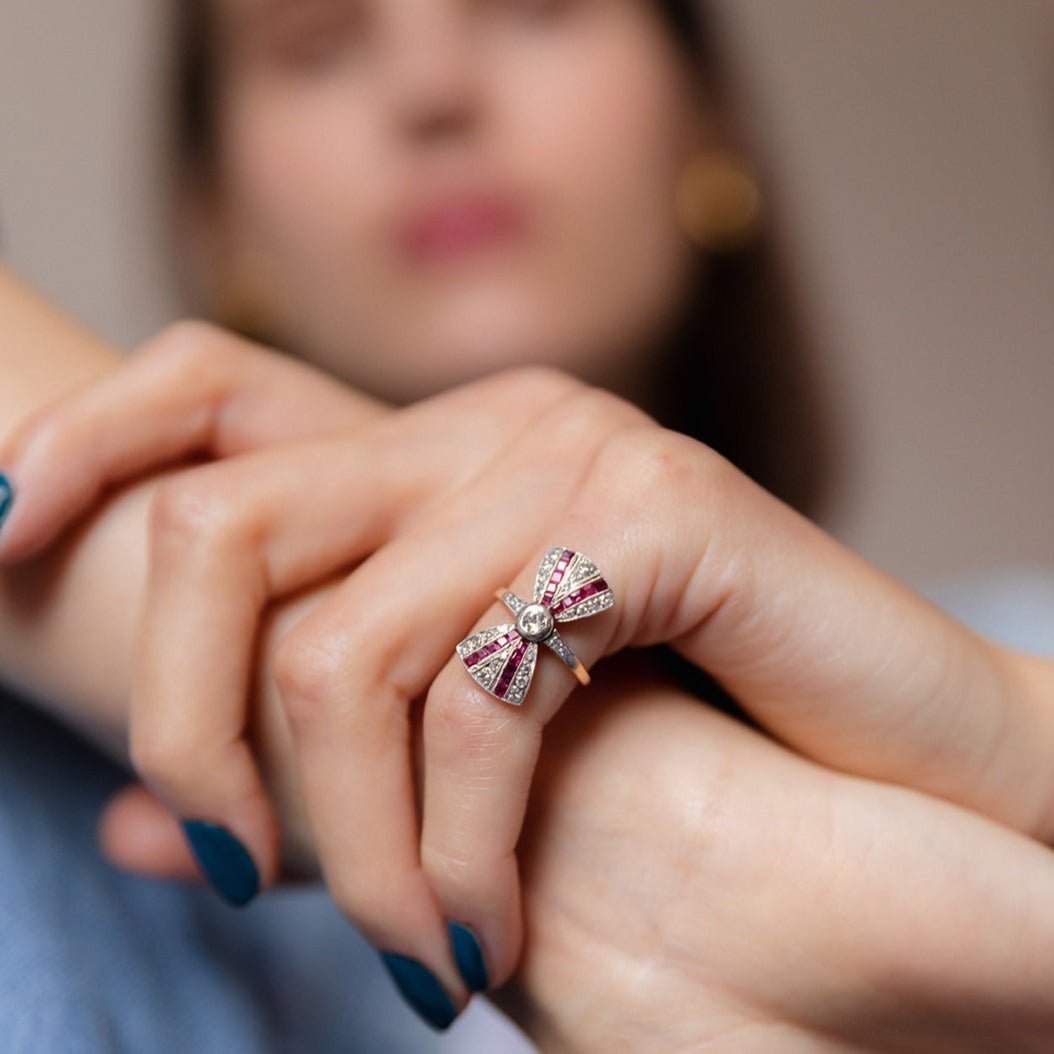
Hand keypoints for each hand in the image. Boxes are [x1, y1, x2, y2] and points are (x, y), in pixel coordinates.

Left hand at [2, 323, 1052, 1020]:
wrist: (876, 732)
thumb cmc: (672, 737)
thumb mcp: (467, 731)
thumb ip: (313, 753)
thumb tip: (133, 820)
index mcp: (432, 443)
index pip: (209, 385)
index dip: (83, 448)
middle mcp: (489, 420)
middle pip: (224, 518)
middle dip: (174, 705)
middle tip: (226, 863)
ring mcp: (571, 453)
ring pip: (343, 643)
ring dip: (343, 835)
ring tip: (403, 951)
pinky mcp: (658, 514)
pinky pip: (482, 691)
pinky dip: (458, 839)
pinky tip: (481, 930)